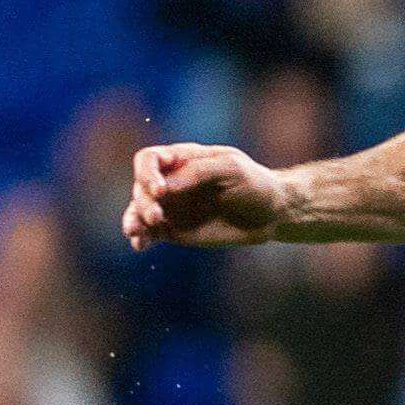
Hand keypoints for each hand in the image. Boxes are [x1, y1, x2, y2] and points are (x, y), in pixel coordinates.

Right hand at [126, 142, 289, 249]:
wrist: (270, 214)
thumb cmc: (254, 184)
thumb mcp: (232, 169)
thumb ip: (199, 172)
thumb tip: (165, 189)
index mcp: (181, 159)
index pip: (149, 159)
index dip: (147, 173)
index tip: (160, 190)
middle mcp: (169, 181)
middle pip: (141, 187)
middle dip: (144, 202)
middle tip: (157, 216)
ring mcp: (170, 206)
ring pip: (139, 211)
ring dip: (134, 220)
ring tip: (135, 232)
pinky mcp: (173, 229)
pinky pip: (150, 233)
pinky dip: (141, 238)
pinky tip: (139, 245)